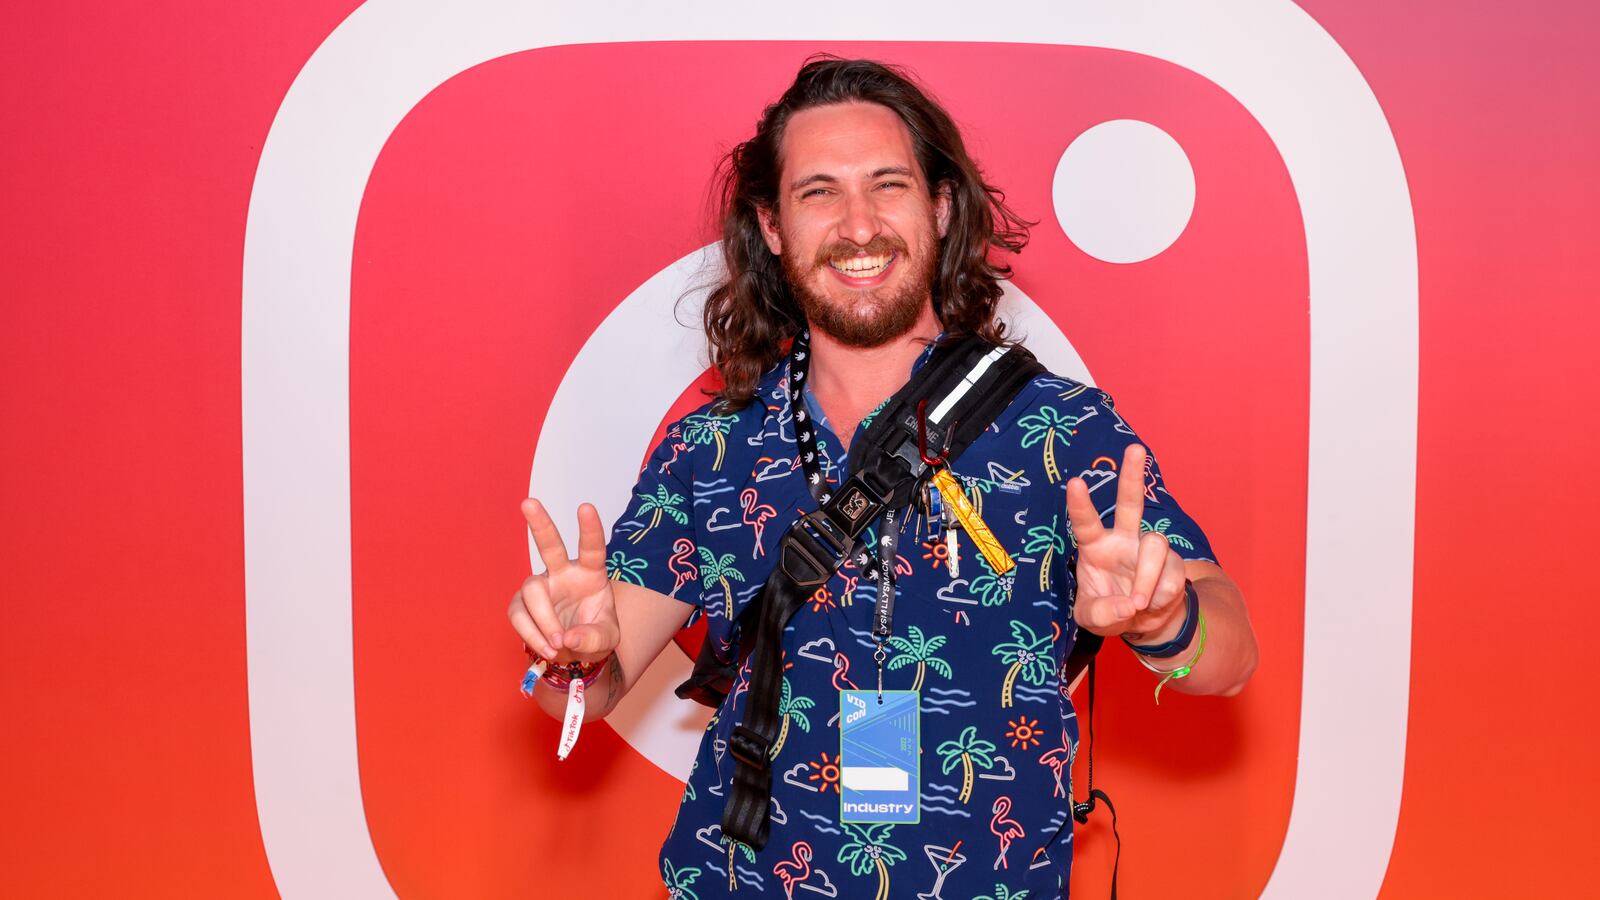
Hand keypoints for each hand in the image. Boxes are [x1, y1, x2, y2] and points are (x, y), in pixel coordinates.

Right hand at [506, 499, 619, 662]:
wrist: (576, 654)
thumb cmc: (594, 635)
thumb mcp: (607, 639)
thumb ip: (594, 638)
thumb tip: (568, 637)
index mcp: (591, 573)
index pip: (591, 548)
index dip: (589, 529)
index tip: (586, 507)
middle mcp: (563, 574)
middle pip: (549, 545)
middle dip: (539, 524)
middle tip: (529, 502)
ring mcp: (541, 587)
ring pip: (532, 590)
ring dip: (544, 619)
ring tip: (557, 645)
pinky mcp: (522, 604)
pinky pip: (518, 613)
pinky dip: (530, 633)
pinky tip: (545, 647)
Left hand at [1065, 444, 1188, 640]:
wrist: (1144, 624)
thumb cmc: (1110, 611)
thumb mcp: (1093, 619)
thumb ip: (1102, 613)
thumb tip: (1128, 604)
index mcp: (1095, 547)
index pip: (1085, 522)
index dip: (1080, 504)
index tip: (1075, 482)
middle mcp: (1123, 540)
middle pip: (1130, 503)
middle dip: (1132, 475)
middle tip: (1134, 448)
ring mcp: (1149, 549)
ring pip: (1155, 545)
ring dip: (1147, 578)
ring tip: (1139, 603)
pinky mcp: (1174, 563)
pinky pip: (1173, 574)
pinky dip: (1163, 595)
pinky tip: (1155, 604)